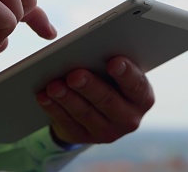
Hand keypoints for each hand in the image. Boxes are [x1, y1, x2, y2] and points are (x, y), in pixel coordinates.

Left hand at [36, 56, 154, 144]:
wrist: (99, 109)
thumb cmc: (110, 79)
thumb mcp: (118, 73)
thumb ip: (112, 62)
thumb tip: (92, 48)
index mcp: (142, 97)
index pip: (137, 85)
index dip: (126, 74)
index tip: (113, 61)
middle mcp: (129, 118)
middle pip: (108, 101)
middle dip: (90, 87)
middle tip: (75, 75)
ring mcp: (107, 132)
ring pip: (85, 114)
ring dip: (68, 98)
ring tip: (54, 86)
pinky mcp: (84, 138)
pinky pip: (67, 123)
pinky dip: (54, 109)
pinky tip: (44, 97)